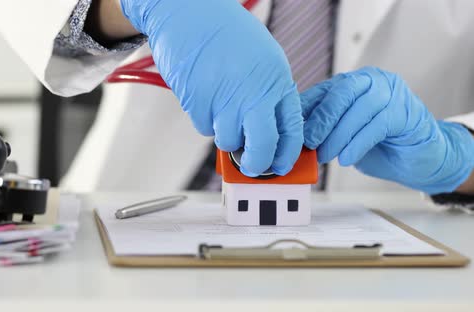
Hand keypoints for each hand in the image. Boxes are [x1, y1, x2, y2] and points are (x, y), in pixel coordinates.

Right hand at [120, 0, 302, 175]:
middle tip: (251, 167)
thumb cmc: (226, 34)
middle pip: (262, 145)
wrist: (189, 13)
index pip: (291, 129)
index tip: (280, 166)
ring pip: (229, 140)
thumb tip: (269, 130)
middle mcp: (254, 92)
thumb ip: (269, 94)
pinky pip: (204, 127)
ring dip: (226, 134)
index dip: (286, 154)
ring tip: (221, 111)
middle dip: (257, 164)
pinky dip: (204, 119)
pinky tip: (205, 96)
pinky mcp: (198, 102)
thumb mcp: (263, 60)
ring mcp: (225, 98)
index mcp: (276, 80)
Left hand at [301, 67, 473, 193]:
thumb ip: (322, 128)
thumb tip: (291, 136)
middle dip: (321, 119)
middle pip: (342, 92)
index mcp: (352, 82)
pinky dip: (358, 143)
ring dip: (338, 135)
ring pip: (360, 108)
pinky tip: (346, 158)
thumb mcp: (342, 134)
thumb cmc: (378, 145)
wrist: (418, 158)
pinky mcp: (407, 112)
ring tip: (325, 156)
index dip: (305, 109)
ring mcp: (393, 93)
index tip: (289, 130)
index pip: (323, 90)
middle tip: (308, 142)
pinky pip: (378, 125)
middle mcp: (372, 81)